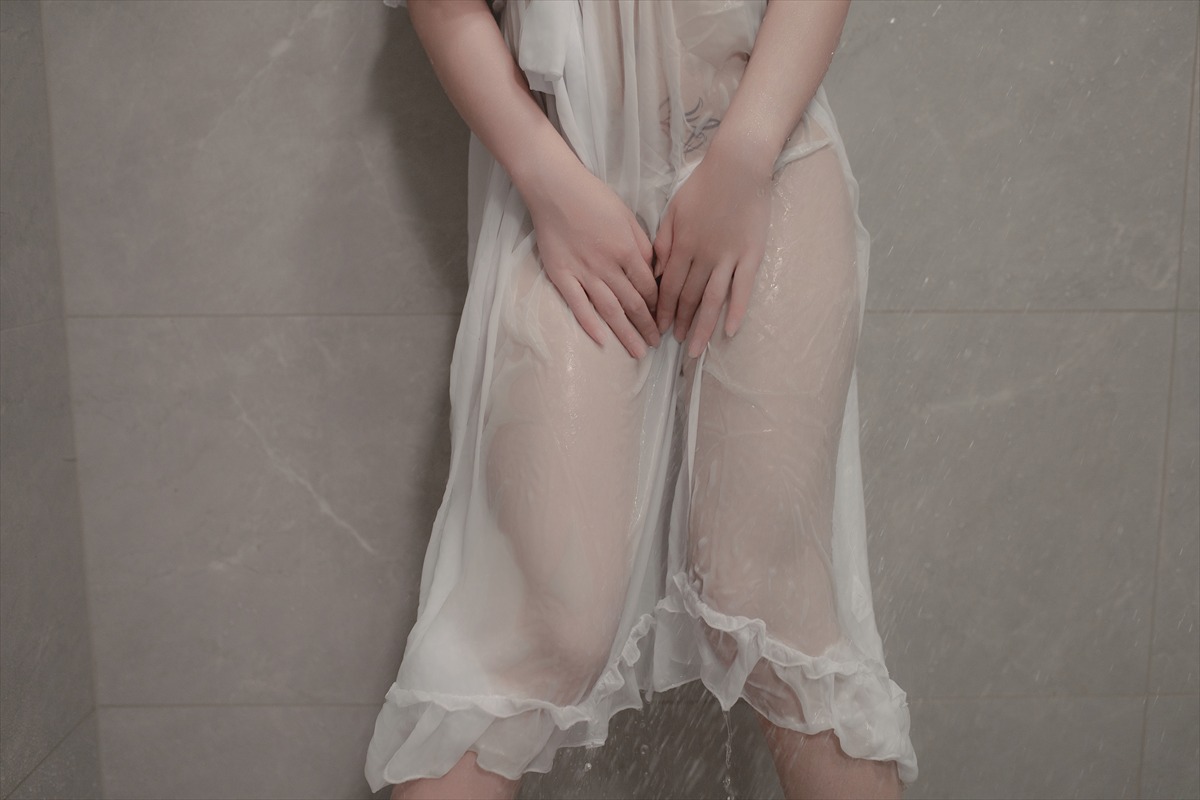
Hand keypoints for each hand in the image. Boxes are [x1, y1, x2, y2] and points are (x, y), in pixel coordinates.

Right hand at [522, 158, 660, 358]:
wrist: (555, 188)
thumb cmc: (594, 197)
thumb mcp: (628, 216)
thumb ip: (643, 246)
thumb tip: (655, 272)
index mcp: (628, 250)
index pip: (649, 287)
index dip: (659, 306)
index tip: (664, 319)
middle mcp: (608, 266)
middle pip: (633, 304)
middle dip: (647, 326)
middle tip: (656, 344)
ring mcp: (583, 273)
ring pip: (610, 310)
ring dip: (626, 333)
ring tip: (638, 352)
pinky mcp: (561, 275)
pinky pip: (577, 305)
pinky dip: (589, 324)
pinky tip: (601, 340)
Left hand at [652, 143, 772, 357]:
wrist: (738, 166)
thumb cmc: (702, 186)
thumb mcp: (673, 210)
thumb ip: (663, 242)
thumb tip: (656, 273)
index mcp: (682, 245)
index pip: (669, 286)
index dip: (663, 310)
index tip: (657, 328)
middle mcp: (703, 256)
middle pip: (689, 297)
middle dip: (680, 323)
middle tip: (673, 345)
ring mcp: (729, 257)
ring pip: (713, 299)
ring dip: (703, 327)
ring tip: (695, 349)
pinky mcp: (752, 254)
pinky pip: (743, 288)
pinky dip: (736, 310)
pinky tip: (730, 331)